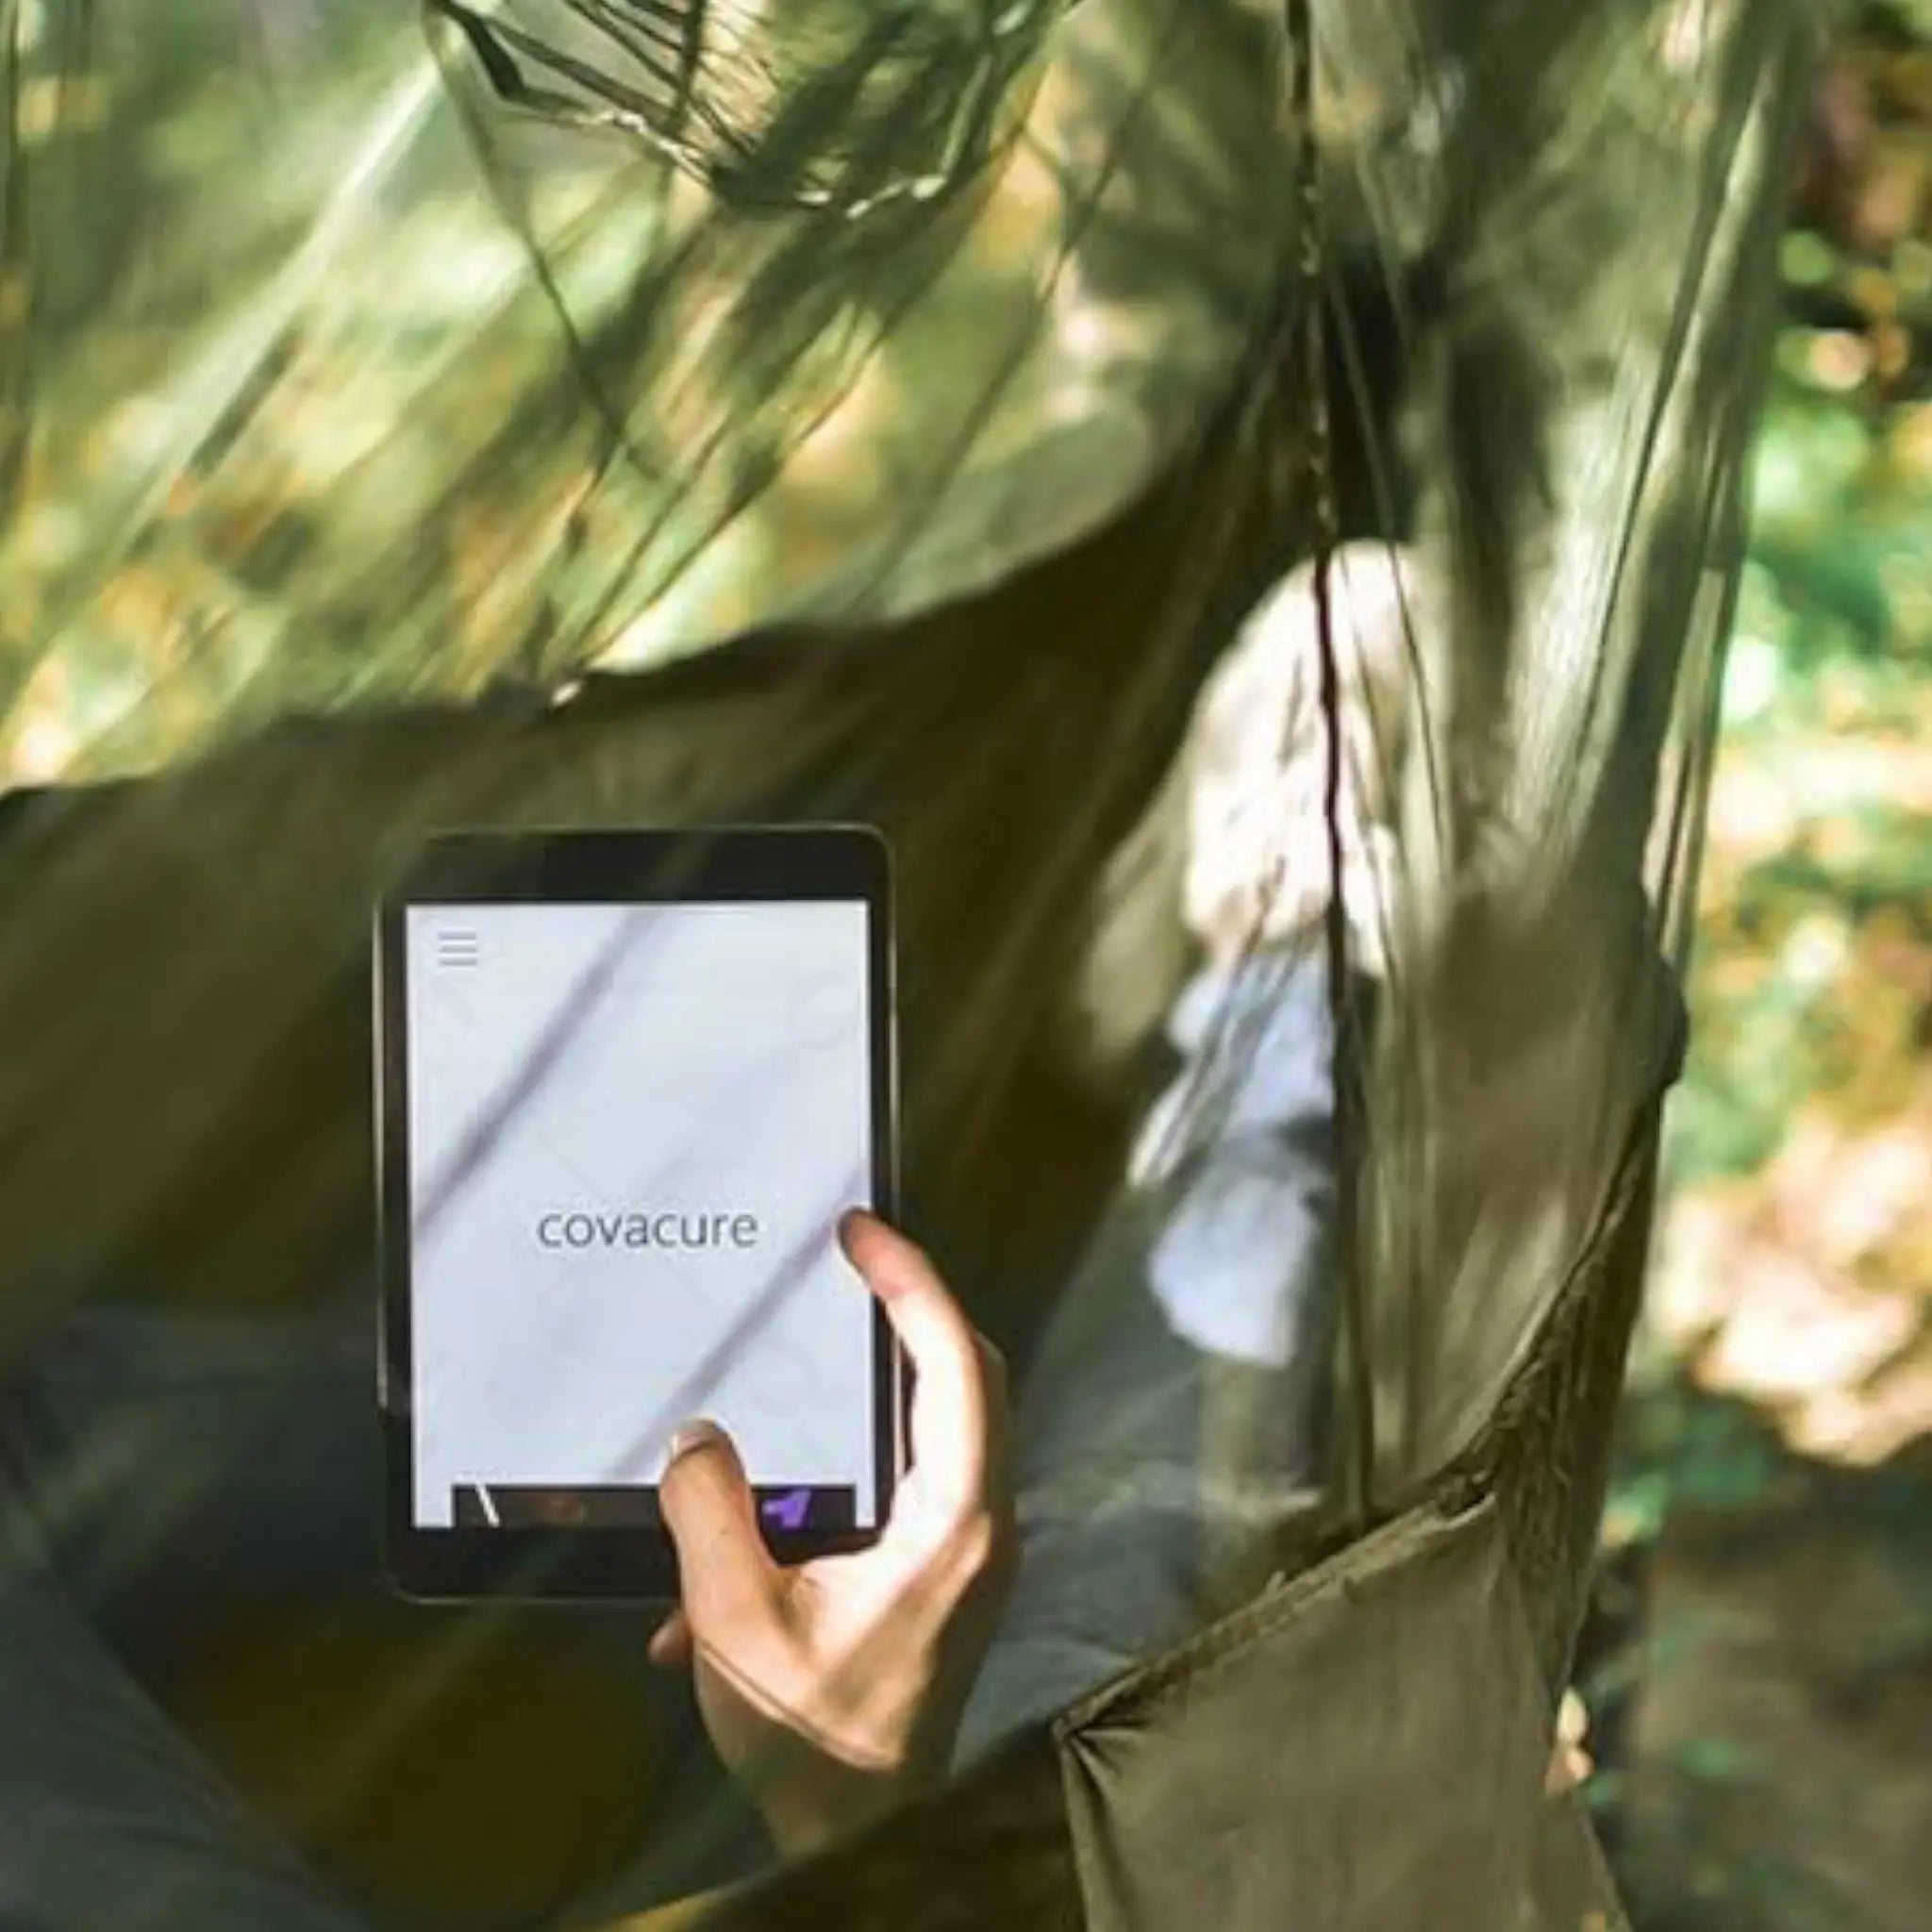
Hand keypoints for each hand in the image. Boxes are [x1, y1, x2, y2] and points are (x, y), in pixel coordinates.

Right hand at [648, 1210, 1013, 1858]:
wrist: (858, 1831)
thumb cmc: (817, 1740)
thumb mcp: (736, 1623)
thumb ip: (709, 1515)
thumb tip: (696, 1438)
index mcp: (953, 1524)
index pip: (955, 1365)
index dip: (913, 1284)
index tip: (866, 1233)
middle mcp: (981, 1527)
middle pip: (970, 1377)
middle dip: (915, 1307)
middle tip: (859, 1256)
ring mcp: (971, 1551)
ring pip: (948, 1422)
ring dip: (890, 1377)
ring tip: (836, 1333)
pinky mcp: (947, 1573)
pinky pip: (914, 1481)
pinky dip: (858, 1460)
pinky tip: (765, 1513)